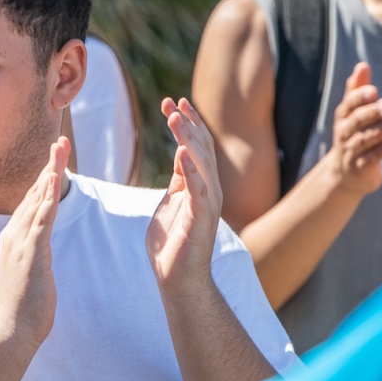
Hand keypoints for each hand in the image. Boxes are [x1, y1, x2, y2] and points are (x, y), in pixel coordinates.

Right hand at [0, 136, 67, 348]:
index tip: (54, 156)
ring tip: (59, 149)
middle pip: (33, 192)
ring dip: (49, 172)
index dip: (43, 176)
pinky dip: (47, 198)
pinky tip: (53, 180)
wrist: (12, 330)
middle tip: (59, 139)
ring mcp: (21, 242)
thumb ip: (34, 254)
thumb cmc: (24, 307)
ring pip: (37, 199)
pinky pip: (41, 220)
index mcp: (15, 237)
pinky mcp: (30, 252)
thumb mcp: (30, 271)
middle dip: (48, 164)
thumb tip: (40, 247)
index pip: (31, 200)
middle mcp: (14, 234)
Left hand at [147, 97, 223, 296]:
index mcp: (200, 185)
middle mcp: (209, 190)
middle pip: (201, 148)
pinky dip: (190, 170)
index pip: (196, 146)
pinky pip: (197, 189)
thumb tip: (179, 155)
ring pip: (201, 163)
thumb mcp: (172, 202)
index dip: (187, 123)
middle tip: (173, 102)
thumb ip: (178, 180)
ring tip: (176, 117)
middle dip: (188, 123)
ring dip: (188, 138)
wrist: (179, 279)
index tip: (173, 102)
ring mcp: (207, 203)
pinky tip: (181, 152)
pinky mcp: (201, 218)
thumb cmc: (174, 244)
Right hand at [321, 61, 381, 199]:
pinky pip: (369, 160)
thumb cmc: (353, 135)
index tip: (374, 91)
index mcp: (344, 117)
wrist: (345, 173)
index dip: (360, 97)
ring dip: (379, 131)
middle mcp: (345, 133)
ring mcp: (351, 151)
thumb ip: (358, 90)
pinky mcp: (360, 168)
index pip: (349, 104)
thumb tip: (362, 65)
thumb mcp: (352, 113)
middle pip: (356, 121)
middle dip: (372, 112)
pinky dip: (380, 152)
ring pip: (364, 140)